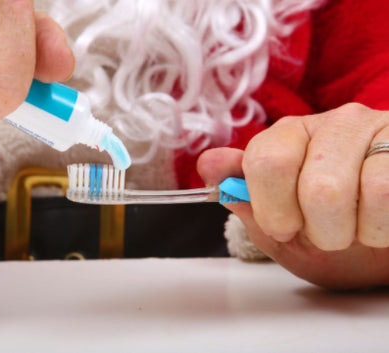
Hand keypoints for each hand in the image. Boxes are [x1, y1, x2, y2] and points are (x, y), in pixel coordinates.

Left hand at [197, 103, 388, 288]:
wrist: (383, 250)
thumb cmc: (329, 235)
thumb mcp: (277, 224)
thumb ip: (243, 195)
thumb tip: (209, 164)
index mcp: (291, 136)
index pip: (266, 162)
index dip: (273, 209)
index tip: (284, 227)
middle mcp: (336, 122)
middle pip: (315, 187)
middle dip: (319, 230)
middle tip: (328, 231)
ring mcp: (380, 130)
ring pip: (353, 193)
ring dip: (353, 232)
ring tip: (358, 226)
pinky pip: (388, 194)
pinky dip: (382, 228)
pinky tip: (384, 220)